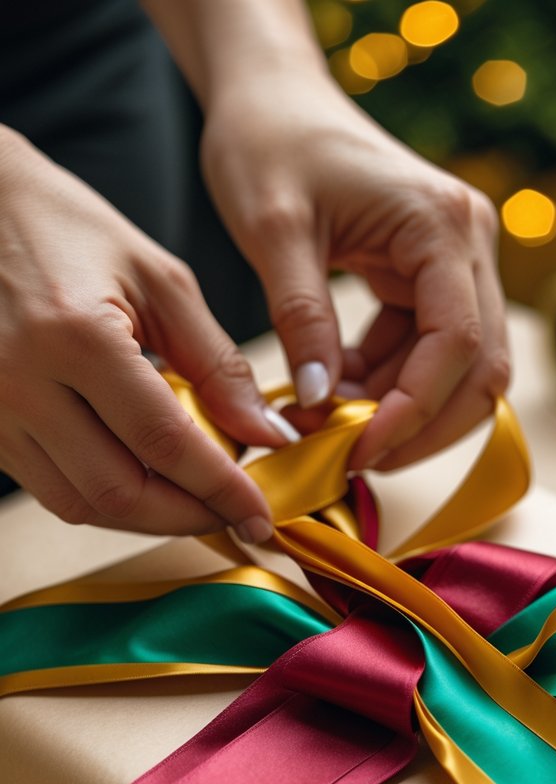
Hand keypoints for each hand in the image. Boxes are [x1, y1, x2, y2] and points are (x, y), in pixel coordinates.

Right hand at [0, 127, 279, 538]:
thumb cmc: (68, 231)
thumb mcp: (161, 282)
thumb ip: (219, 365)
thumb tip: (268, 434)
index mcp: (78, 336)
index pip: (164, 443)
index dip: (221, 490)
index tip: (261, 516)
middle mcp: (22, 382)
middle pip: (120, 492)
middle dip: (187, 516)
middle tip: (232, 513)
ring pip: (81, 505)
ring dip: (146, 517)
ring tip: (193, 499)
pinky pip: (49, 489)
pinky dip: (104, 499)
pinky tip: (143, 480)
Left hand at [199, 67, 509, 469]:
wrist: (274, 98)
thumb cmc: (270, 143)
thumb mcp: (274, 231)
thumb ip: (303, 319)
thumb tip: (321, 406)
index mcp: (443, 225)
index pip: (457, 343)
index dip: (414, 411)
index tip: (359, 450)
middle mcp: (469, 243)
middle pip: (482, 367)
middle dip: (424, 424)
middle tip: (357, 458)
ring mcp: (458, 262)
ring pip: (463, 368)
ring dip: (406, 408)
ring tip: (337, 424)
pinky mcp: (433, 276)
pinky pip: (429, 350)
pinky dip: (390, 382)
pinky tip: (340, 390)